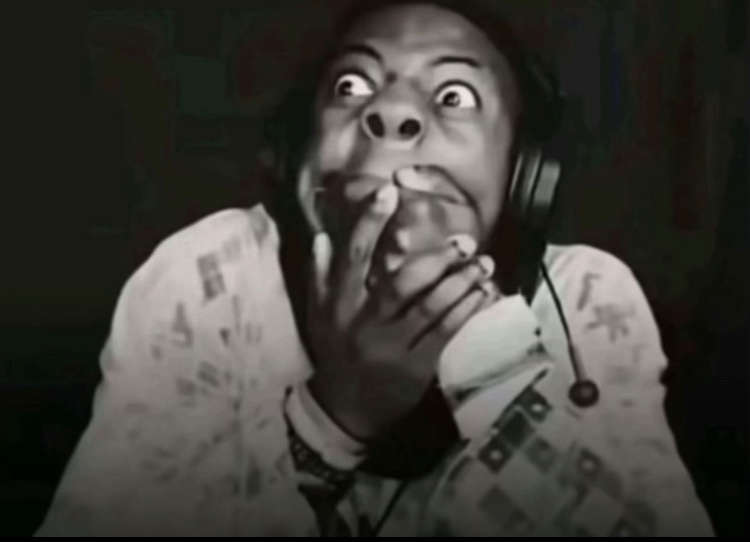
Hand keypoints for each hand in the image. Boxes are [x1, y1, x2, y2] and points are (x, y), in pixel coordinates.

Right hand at [306, 184, 499, 440]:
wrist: (346, 409)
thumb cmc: (335, 354)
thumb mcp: (319, 316)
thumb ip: (320, 277)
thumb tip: (323, 236)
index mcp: (339, 306)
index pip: (353, 257)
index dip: (369, 223)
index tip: (389, 193)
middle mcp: (364, 323)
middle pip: (402, 281)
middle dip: (437, 257)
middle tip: (464, 240)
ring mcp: (392, 346)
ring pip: (431, 306)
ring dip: (461, 281)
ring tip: (484, 263)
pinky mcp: (416, 366)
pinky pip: (445, 332)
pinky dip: (466, 310)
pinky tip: (482, 293)